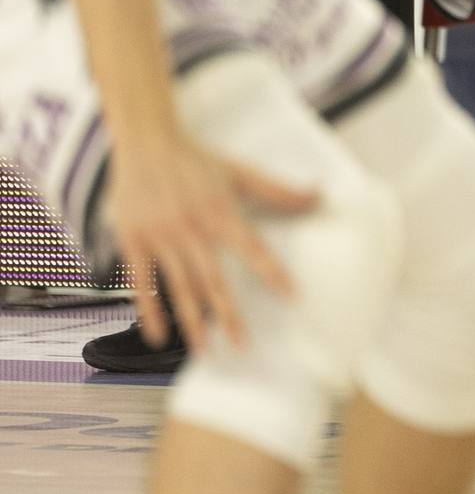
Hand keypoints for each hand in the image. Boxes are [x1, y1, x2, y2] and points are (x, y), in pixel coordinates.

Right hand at [103, 133, 316, 353]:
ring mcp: (162, 237)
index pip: (252, 248)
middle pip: (213, 278)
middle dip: (228, 313)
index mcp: (221, 212)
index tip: (290, 295)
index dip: (271, 271)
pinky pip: (142, 282)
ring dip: (193, 320)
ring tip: (205, 349)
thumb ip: (278, 190)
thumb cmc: (197, 160)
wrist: (146, 143)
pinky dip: (150, 310)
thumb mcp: (240, 172)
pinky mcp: (135, 242)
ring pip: (180, 286)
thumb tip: (320, 194)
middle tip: (242, 344)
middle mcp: (192, 229)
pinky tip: (159, 336)